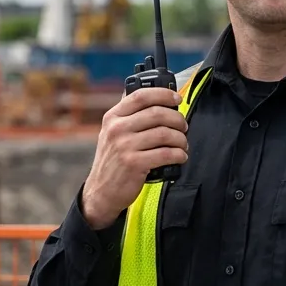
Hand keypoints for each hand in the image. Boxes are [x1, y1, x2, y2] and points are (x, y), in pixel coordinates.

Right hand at [81, 87, 187, 228]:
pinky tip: (180, 157)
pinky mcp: (134, 164)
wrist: (101, 191)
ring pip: (164, 134)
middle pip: (157, 113)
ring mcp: (124, 146)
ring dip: (180, 139)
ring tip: (183, 144)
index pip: (140, 96)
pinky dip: (179, 155)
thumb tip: (156, 99)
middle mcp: (117, 129)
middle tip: (183, 127)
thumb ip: (129, 117)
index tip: (177, 99)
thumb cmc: (114, 161)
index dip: (163, 94)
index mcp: (113, 117)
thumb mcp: (112, 133)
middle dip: (177, 119)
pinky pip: (165, 154)